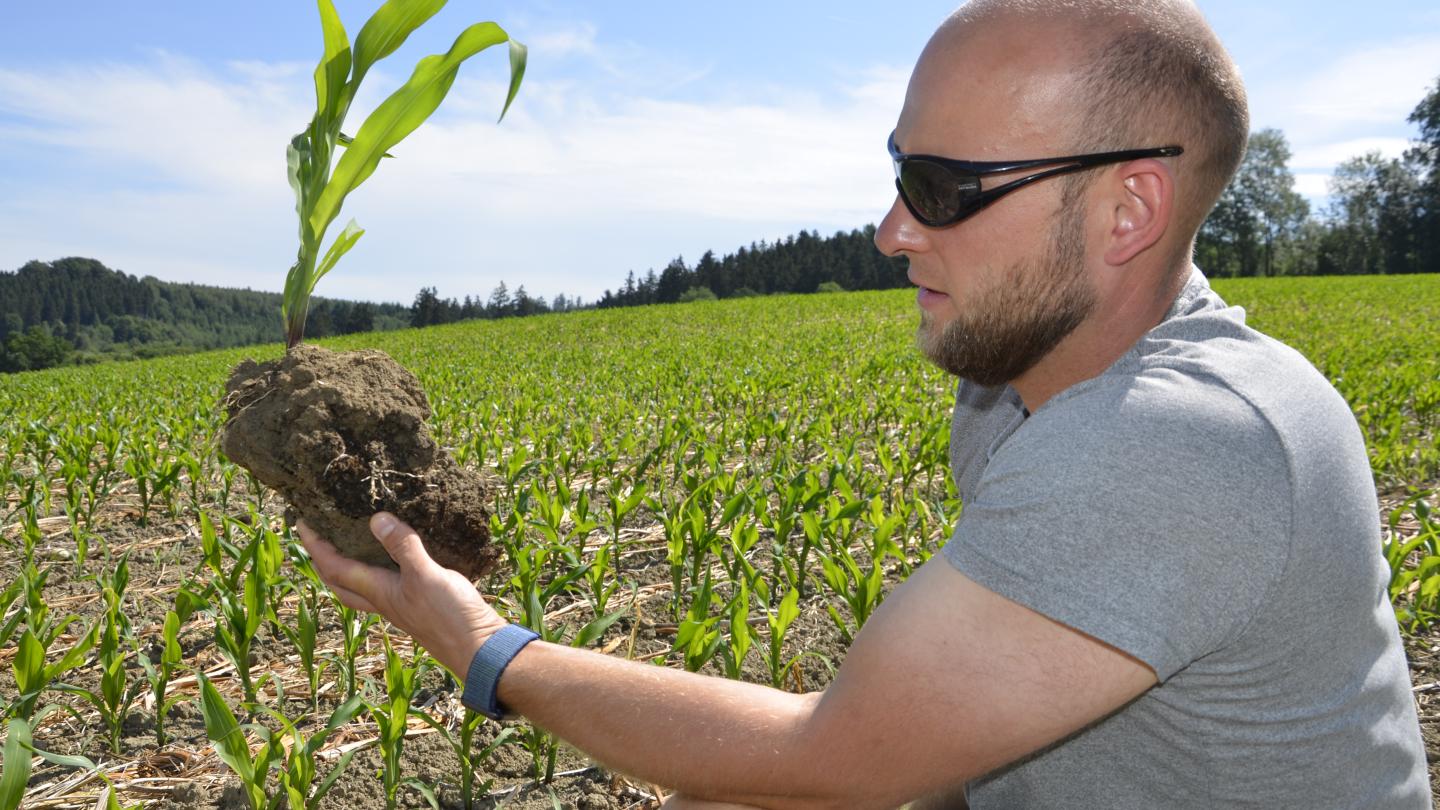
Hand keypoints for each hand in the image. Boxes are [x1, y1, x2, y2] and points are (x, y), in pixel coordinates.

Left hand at [297, 512, 507, 675]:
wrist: (477, 648)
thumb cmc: (450, 616)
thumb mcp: (426, 575)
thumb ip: (402, 547)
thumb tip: (375, 519)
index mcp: (378, 592)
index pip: (335, 567)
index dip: (316, 545)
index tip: (302, 523)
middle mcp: (383, 600)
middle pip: (340, 584)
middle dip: (322, 562)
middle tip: (315, 539)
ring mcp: (400, 604)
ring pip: (360, 587)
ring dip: (346, 568)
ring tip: (345, 547)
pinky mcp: (417, 604)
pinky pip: (385, 585)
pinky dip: (376, 569)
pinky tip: (391, 560)